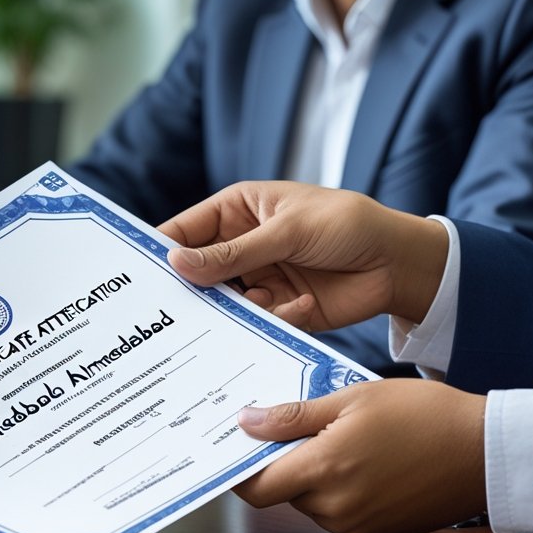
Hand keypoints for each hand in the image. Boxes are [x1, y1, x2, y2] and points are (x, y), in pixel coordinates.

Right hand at [159, 181, 447, 328]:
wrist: (398, 263)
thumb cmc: (346, 225)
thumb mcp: (286, 231)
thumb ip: (232, 254)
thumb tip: (176, 262)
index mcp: (238, 212)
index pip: (187, 230)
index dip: (161, 248)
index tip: (135, 273)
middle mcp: (243, 247)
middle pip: (199, 272)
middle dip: (190, 290)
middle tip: (168, 311)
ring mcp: (260, 279)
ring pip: (225, 302)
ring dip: (234, 310)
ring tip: (252, 307)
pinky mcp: (280, 309)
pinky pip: (257, 321)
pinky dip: (274, 317)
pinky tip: (301, 304)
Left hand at [234, 379, 486, 532]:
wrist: (486, 452)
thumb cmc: (424, 415)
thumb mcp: (353, 399)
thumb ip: (294, 416)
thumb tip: (246, 422)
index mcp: (324, 469)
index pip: (256, 488)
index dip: (240, 472)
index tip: (238, 450)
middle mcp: (335, 507)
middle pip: (286, 491)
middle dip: (290, 463)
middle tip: (312, 428)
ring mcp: (356, 527)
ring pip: (312, 503)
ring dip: (318, 478)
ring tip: (352, 443)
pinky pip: (339, 515)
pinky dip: (342, 493)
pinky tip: (370, 465)